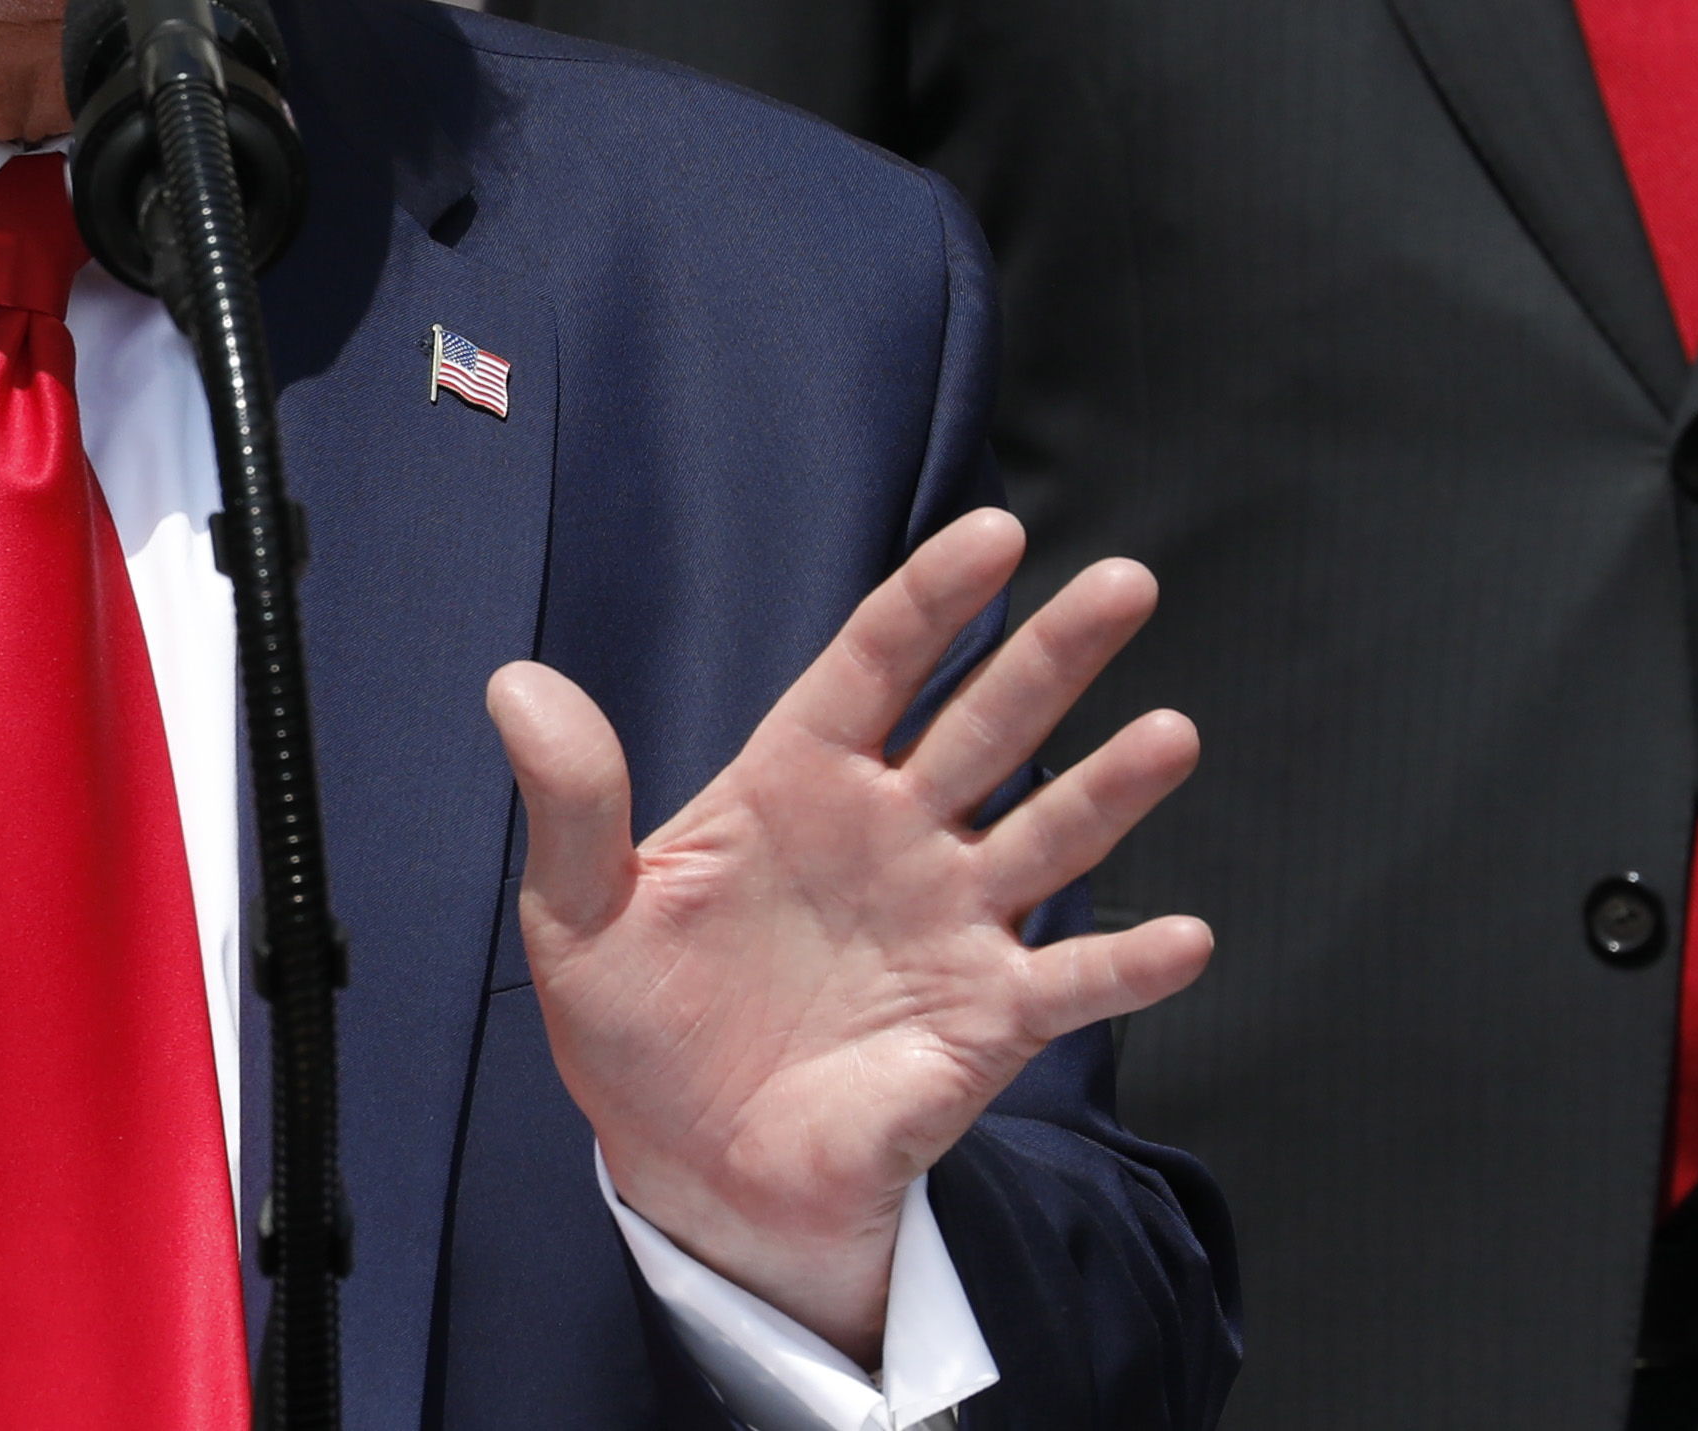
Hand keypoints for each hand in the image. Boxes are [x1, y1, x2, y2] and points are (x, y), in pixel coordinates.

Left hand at [489, 508, 1209, 1362]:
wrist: (686, 1163)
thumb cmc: (635, 1023)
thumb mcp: (578, 912)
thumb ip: (570, 800)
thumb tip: (512, 682)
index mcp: (795, 783)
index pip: (873, 666)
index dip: (929, 600)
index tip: (992, 534)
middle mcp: (892, 834)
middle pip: (984, 724)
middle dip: (1052, 654)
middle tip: (1124, 580)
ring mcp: (948, 923)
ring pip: (1047, 834)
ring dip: (1110, 787)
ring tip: (1170, 732)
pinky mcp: (983, 1022)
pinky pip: (1071, 986)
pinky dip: (1129, 966)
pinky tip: (1185, 937)